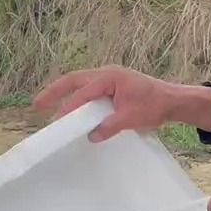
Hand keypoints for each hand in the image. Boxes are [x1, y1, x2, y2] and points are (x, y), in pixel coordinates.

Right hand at [33, 66, 210, 140]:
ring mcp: (109, 80)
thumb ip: (111, 126)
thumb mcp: (133, 118)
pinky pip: (90, 92)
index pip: (83, 93)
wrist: (173, 101)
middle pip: (73, 80)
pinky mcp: (112, 89)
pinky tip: (72, 112)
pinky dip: (78, 99)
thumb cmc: (156, 105)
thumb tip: (92, 136)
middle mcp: (107, 75)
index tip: (57, 122)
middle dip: (54, 92)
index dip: (69, 108)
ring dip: (64, 94)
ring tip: (47, 107)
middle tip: (37, 105)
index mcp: (110, 77)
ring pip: (79, 84)